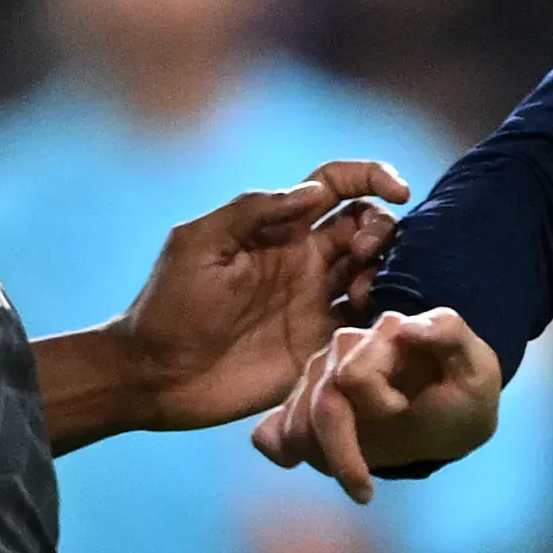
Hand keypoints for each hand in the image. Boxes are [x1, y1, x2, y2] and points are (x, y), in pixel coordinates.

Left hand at [108, 161, 404, 433]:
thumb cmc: (169, 304)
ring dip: (383, 273)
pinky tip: (370, 326)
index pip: (336, 186)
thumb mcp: (199, 242)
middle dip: (382, 230)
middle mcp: (304, 261)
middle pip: (366, 228)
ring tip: (358, 295)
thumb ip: (253, 210)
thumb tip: (314, 192)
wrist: (154, 374)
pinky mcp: (317, 347)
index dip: (371, 177)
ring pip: (374, 274)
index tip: (397, 189)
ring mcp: (313, 304)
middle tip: (361, 253)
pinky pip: (364, 327)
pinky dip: (381, 320)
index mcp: (279, 229)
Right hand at [252, 304, 502, 502]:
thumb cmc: (464, 390)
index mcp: (386, 333)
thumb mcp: (477, 368)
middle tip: (365, 490)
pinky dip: (279, 447)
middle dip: (341, 453)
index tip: (404, 413)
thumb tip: (406, 327)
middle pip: (322, 404)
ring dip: (317, 456)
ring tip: (350, 478)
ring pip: (294, 421)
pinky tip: (296, 462)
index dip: (378, 404)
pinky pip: (270, 428)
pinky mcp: (307, 403)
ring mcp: (322, 375)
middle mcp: (348, 348)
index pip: (355, 375)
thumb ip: (449, 335)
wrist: (453, 414)